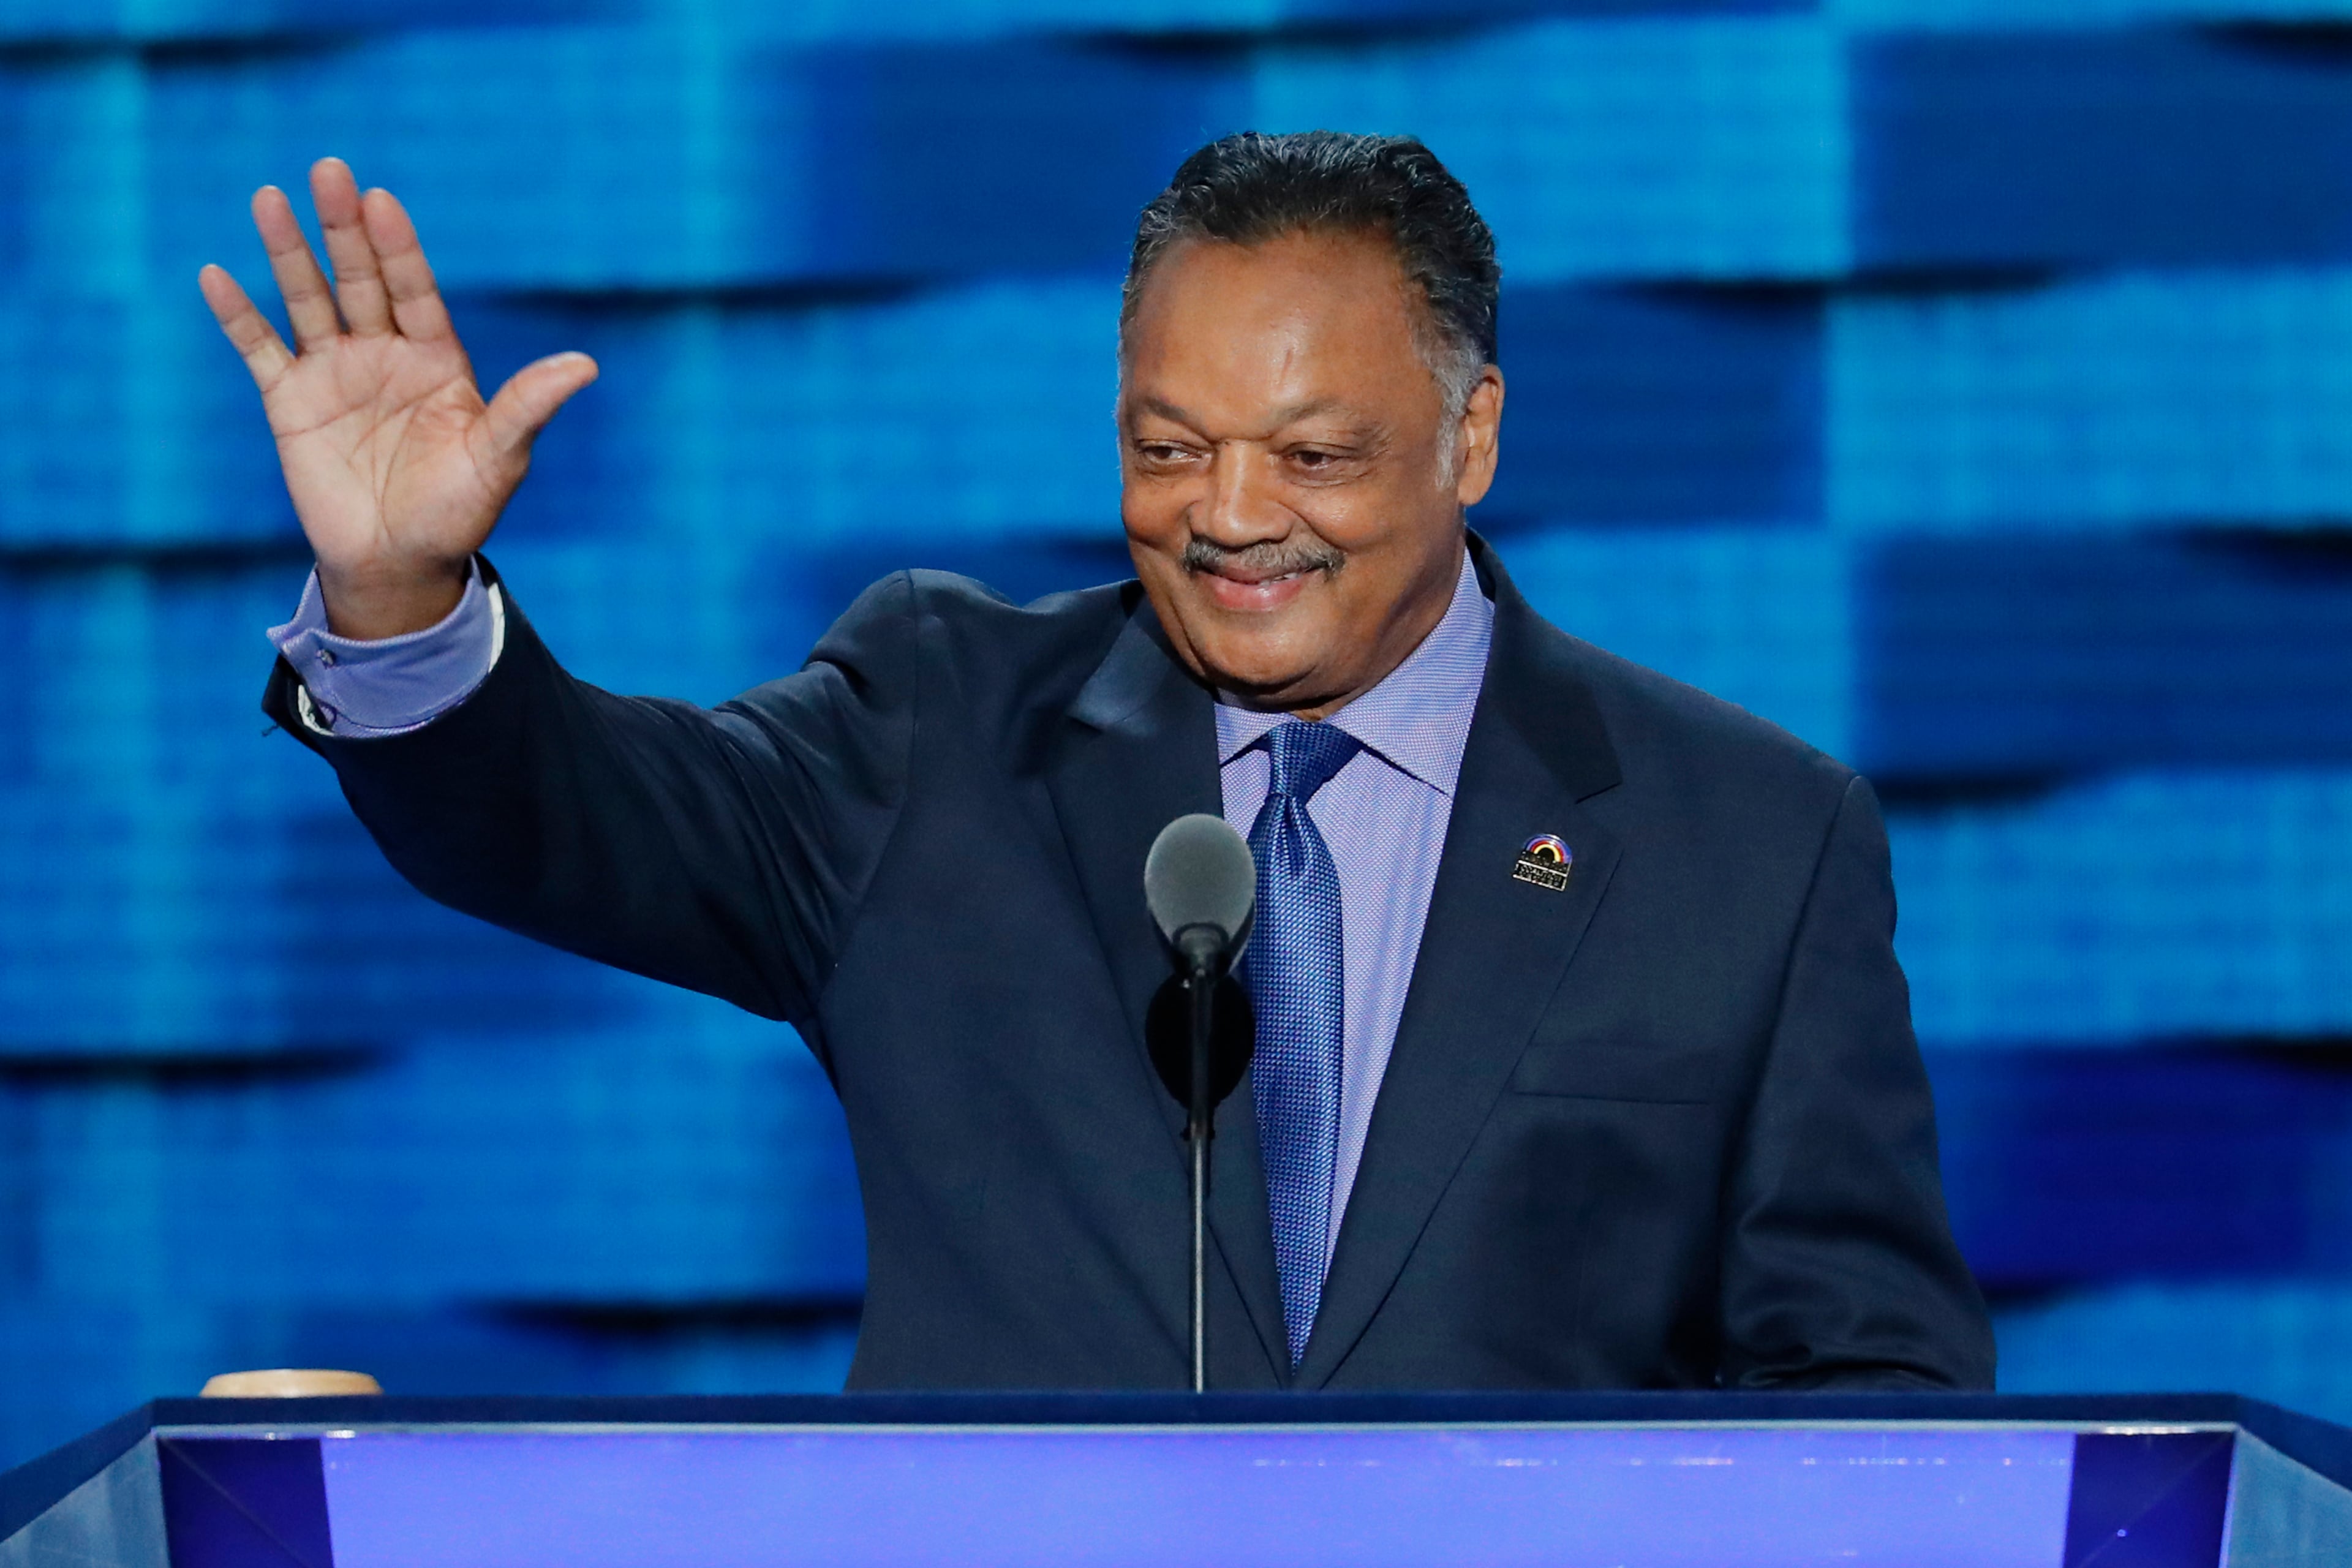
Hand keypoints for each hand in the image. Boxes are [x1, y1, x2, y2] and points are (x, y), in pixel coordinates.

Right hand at [200, 158, 596, 638]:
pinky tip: (214, 276)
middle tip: (329, 170)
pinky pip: (260, 350)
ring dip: (287, 253)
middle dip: (343, 229)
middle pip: (360, 280)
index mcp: (435, 360)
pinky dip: (237, 316)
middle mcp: (384, 354)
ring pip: (307, 300)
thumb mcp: (498, 459)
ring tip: (269, 199)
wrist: (400, 563)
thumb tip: (586, 365)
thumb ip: (530, 407)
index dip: (398, 248)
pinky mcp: (291, 402)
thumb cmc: (458, 512)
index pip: (415, 290)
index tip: (382, 200)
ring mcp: (335, 373)